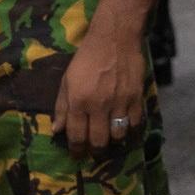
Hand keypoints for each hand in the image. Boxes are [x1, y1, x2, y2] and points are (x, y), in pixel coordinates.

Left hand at [53, 11, 151, 154]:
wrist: (114, 38)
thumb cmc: (86, 59)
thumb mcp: (67, 81)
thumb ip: (62, 107)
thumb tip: (57, 130)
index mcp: (78, 102)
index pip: (76, 135)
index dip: (76, 150)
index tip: (77, 156)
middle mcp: (99, 105)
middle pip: (98, 140)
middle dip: (95, 150)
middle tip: (94, 152)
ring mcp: (120, 102)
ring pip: (118, 134)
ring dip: (113, 141)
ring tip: (110, 141)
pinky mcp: (137, 97)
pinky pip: (135, 122)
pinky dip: (131, 130)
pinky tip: (127, 130)